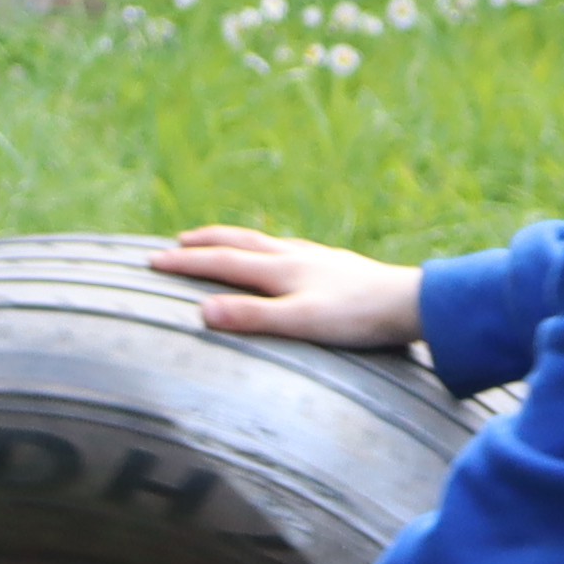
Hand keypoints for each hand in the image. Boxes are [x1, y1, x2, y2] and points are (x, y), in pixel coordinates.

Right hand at [153, 225, 425, 354]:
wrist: (412, 304)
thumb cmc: (357, 317)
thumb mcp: (301, 323)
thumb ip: (253, 318)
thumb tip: (203, 312)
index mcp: (280, 270)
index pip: (221, 263)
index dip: (185, 262)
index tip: (151, 261)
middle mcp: (295, 256)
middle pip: (240, 243)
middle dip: (205, 242)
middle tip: (176, 242)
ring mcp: (318, 258)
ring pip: (266, 242)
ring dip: (236, 241)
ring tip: (221, 242)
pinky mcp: (338, 265)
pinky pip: (291, 248)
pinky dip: (271, 247)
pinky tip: (283, 254)